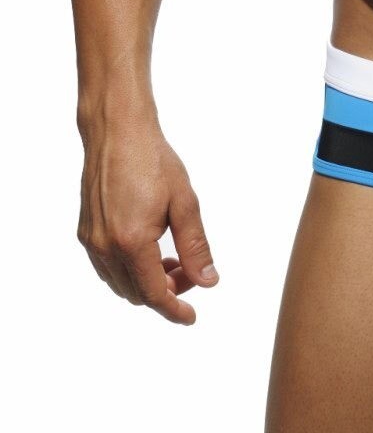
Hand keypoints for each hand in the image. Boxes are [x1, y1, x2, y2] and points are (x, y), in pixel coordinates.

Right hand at [78, 111, 218, 323]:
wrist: (118, 133)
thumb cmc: (154, 161)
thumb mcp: (185, 203)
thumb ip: (196, 246)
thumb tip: (208, 281)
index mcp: (132, 241)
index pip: (154, 294)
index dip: (174, 309)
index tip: (191, 317)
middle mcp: (106, 247)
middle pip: (136, 292)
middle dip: (166, 292)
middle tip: (192, 275)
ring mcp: (92, 240)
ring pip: (120, 282)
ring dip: (147, 282)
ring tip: (175, 262)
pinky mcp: (86, 231)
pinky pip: (108, 266)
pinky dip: (131, 269)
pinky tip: (152, 251)